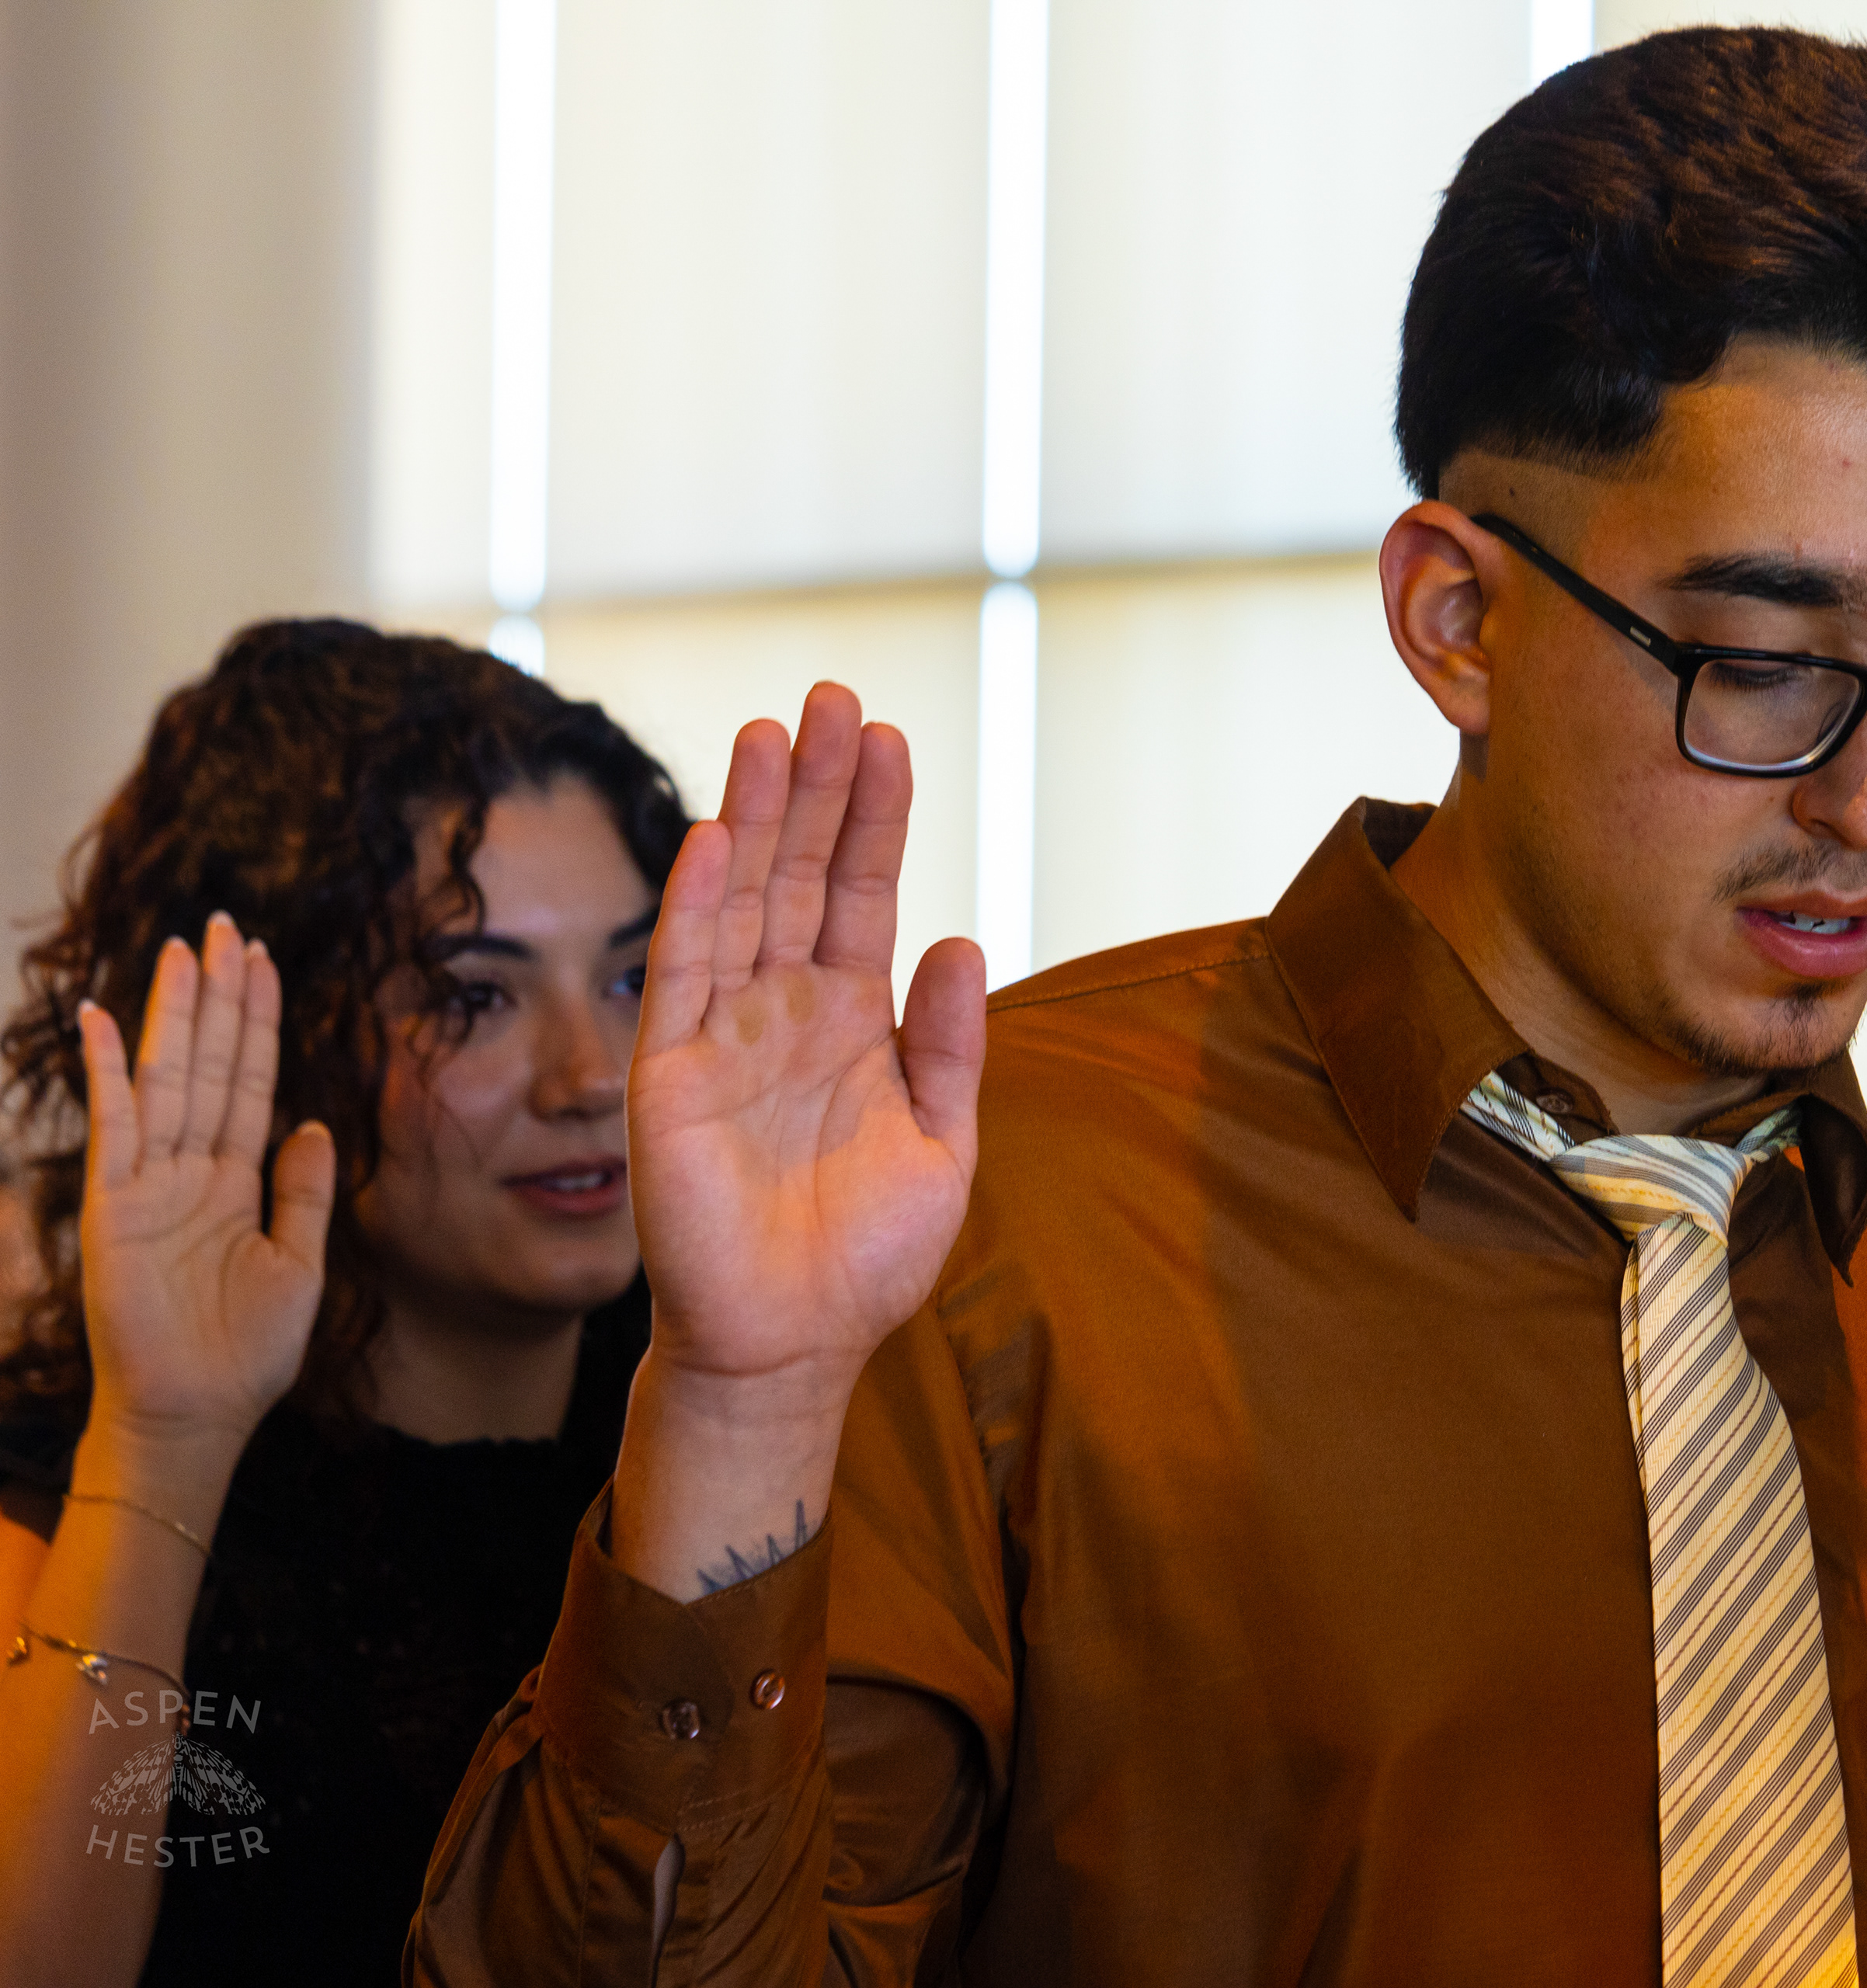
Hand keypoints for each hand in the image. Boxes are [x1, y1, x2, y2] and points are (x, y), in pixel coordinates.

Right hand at [75, 914, 336, 1449]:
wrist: (197, 1412)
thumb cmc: (248, 1352)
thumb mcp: (302, 1264)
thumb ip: (306, 1193)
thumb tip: (317, 1125)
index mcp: (237, 1182)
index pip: (251, 1083)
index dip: (258, 1024)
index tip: (266, 965)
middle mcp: (191, 1170)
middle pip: (209, 1064)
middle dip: (219, 996)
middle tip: (226, 926)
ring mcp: (149, 1182)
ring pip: (167, 1078)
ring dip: (174, 1014)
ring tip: (182, 950)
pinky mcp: (114, 1204)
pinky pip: (112, 1125)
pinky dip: (105, 1071)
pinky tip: (100, 1018)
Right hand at [627, 683, 988, 1409]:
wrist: (793, 1344)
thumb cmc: (864, 1255)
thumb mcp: (942, 1144)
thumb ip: (952, 1046)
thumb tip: (966, 939)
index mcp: (851, 1020)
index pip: (861, 894)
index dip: (875, 819)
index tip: (890, 738)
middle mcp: (784, 1011)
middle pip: (800, 874)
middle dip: (818, 787)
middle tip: (833, 697)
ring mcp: (723, 1035)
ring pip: (741, 902)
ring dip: (756, 817)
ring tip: (775, 729)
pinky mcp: (669, 1075)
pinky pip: (682, 975)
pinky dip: (698, 905)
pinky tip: (718, 836)